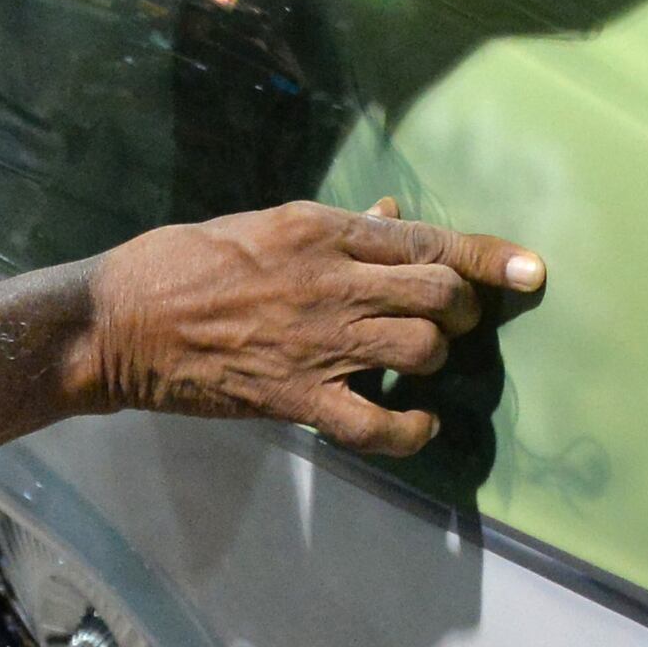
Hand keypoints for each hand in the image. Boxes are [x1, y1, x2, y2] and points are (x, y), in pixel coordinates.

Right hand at [71, 199, 542, 457]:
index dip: (489, 258)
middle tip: (449, 322)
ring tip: (419, 364)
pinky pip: (374, 422)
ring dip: (435, 359)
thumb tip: (394, 216)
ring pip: (421, 349)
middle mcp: (329, 281)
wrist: (117, 322)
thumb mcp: (265, 224)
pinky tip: (414, 424)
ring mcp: (314, 341)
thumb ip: (338, 226)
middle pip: (439, 295)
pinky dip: (408, 430)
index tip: (531, 270)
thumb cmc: (184, 262)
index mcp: (322, 230)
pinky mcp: (292, 396)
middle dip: (462, 310)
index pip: (427, 240)